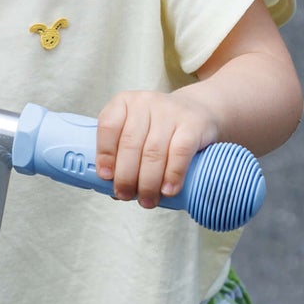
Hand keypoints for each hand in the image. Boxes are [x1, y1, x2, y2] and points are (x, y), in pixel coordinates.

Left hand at [95, 90, 219, 207]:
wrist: (198, 111)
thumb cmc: (158, 131)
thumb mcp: (136, 135)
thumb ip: (121, 158)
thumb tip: (112, 191)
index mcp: (124, 104)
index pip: (109, 125)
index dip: (105, 154)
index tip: (106, 177)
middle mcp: (146, 103)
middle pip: (130, 145)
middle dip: (126, 177)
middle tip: (126, 196)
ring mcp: (170, 112)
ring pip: (153, 153)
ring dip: (148, 183)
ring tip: (147, 201)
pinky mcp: (193, 124)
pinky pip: (179, 153)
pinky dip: (172, 175)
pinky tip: (168, 190)